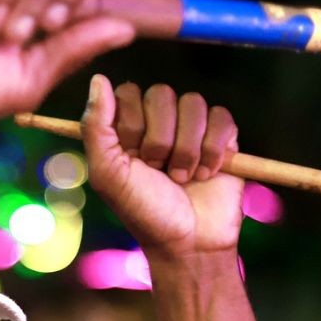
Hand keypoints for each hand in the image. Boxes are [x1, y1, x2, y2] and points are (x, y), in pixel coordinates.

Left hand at [83, 76, 244, 259]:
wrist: (189, 242)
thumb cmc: (144, 211)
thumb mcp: (108, 173)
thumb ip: (96, 126)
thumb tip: (98, 79)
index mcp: (129, 126)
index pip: (129, 93)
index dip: (132, 126)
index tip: (133, 160)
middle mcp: (161, 122)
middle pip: (162, 94)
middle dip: (160, 140)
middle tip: (161, 171)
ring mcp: (194, 128)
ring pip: (193, 103)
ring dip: (187, 149)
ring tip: (185, 177)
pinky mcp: (224, 137)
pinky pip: (221, 118)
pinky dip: (213, 150)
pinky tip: (209, 173)